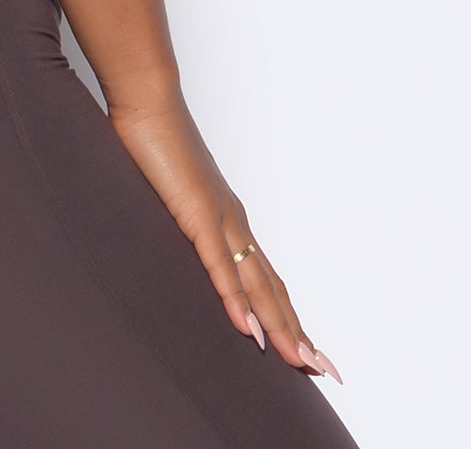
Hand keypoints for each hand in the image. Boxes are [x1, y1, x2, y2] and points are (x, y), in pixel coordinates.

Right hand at [106, 90, 341, 383]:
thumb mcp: (168, 192)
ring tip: (302, 361)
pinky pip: (220, 266)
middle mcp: (233, 220)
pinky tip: (249, 331)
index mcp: (227, 217)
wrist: (146, 99)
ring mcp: (218, 217)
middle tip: (324, 369)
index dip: (286, 314)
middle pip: (272, 287)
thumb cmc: (152, 139)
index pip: (265, 277)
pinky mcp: (195, 213)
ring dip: (281, 326)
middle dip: (298, 331)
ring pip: (256, 284)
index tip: (305, 347)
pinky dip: (236, 301)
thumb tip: (176, 238)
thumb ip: (177, 217)